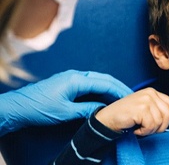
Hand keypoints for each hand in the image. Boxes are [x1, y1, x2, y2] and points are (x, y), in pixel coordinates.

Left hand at [0, 70, 131, 135]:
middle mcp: (76, 75)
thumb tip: (104, 111)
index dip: (119, 90)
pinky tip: (105, 97)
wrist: (17, 107)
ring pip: (97, 80)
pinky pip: (90, 83)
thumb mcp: (65, 112)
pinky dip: (100, 89)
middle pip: (103, 78)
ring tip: (121, 97)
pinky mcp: (68, 83)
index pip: (105, 83)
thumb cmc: (38, 109)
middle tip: (131, 96)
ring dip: (110, 87)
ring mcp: (72, 78)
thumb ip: (87, 109)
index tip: (131, 97)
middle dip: (118, 86)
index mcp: (76, 79)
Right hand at [95, 87, 168, 135]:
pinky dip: (144, 131)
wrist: (107, 118)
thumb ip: (158, 109)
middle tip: (148, 129)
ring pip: (160, 121)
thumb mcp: (144, 109)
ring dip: (150, 130)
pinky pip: (151, 126)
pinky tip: (136, 128)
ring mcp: (146, 100)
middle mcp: (150, 94)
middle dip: (160, 126)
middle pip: (168, 114)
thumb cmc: (126, 116)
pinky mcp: (141, 108)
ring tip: (140, 127)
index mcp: (152, 92)